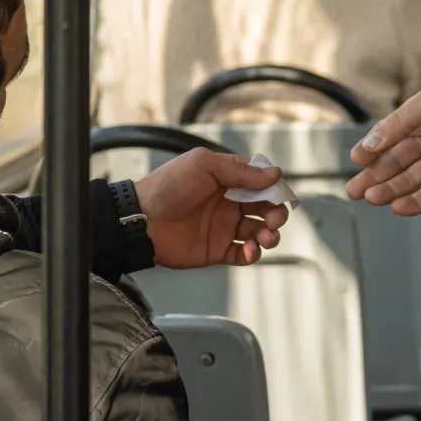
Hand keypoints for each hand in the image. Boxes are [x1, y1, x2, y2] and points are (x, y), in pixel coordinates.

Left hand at [134, 149, 290, 268]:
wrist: (140, 220)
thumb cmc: (167, 187)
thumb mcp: (204, 165)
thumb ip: (240, 170)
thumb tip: (275, 175)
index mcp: (227, 180)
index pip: (262, 182)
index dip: (275, 188)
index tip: (279, 194)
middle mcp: (229, 203)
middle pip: (266, 208)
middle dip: (276, 214)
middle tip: (274, 219)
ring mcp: (223, 227)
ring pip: (259, 232)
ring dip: (269, 235)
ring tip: (265, 237)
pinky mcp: (216, 250)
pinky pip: (242, 254)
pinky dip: (252, 254)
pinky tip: (249, 250)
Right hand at [348, 48, 420, 214]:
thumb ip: (401, 123)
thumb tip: (370, 144)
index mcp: (419, 118)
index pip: (388, 138)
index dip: (371, 150)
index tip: (355, 160)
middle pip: (396, 163)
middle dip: (374, 176)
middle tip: (353, 190)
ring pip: (411, 179)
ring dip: (391, 189)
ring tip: (370, 197)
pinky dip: (417, 201)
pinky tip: (398, 207)